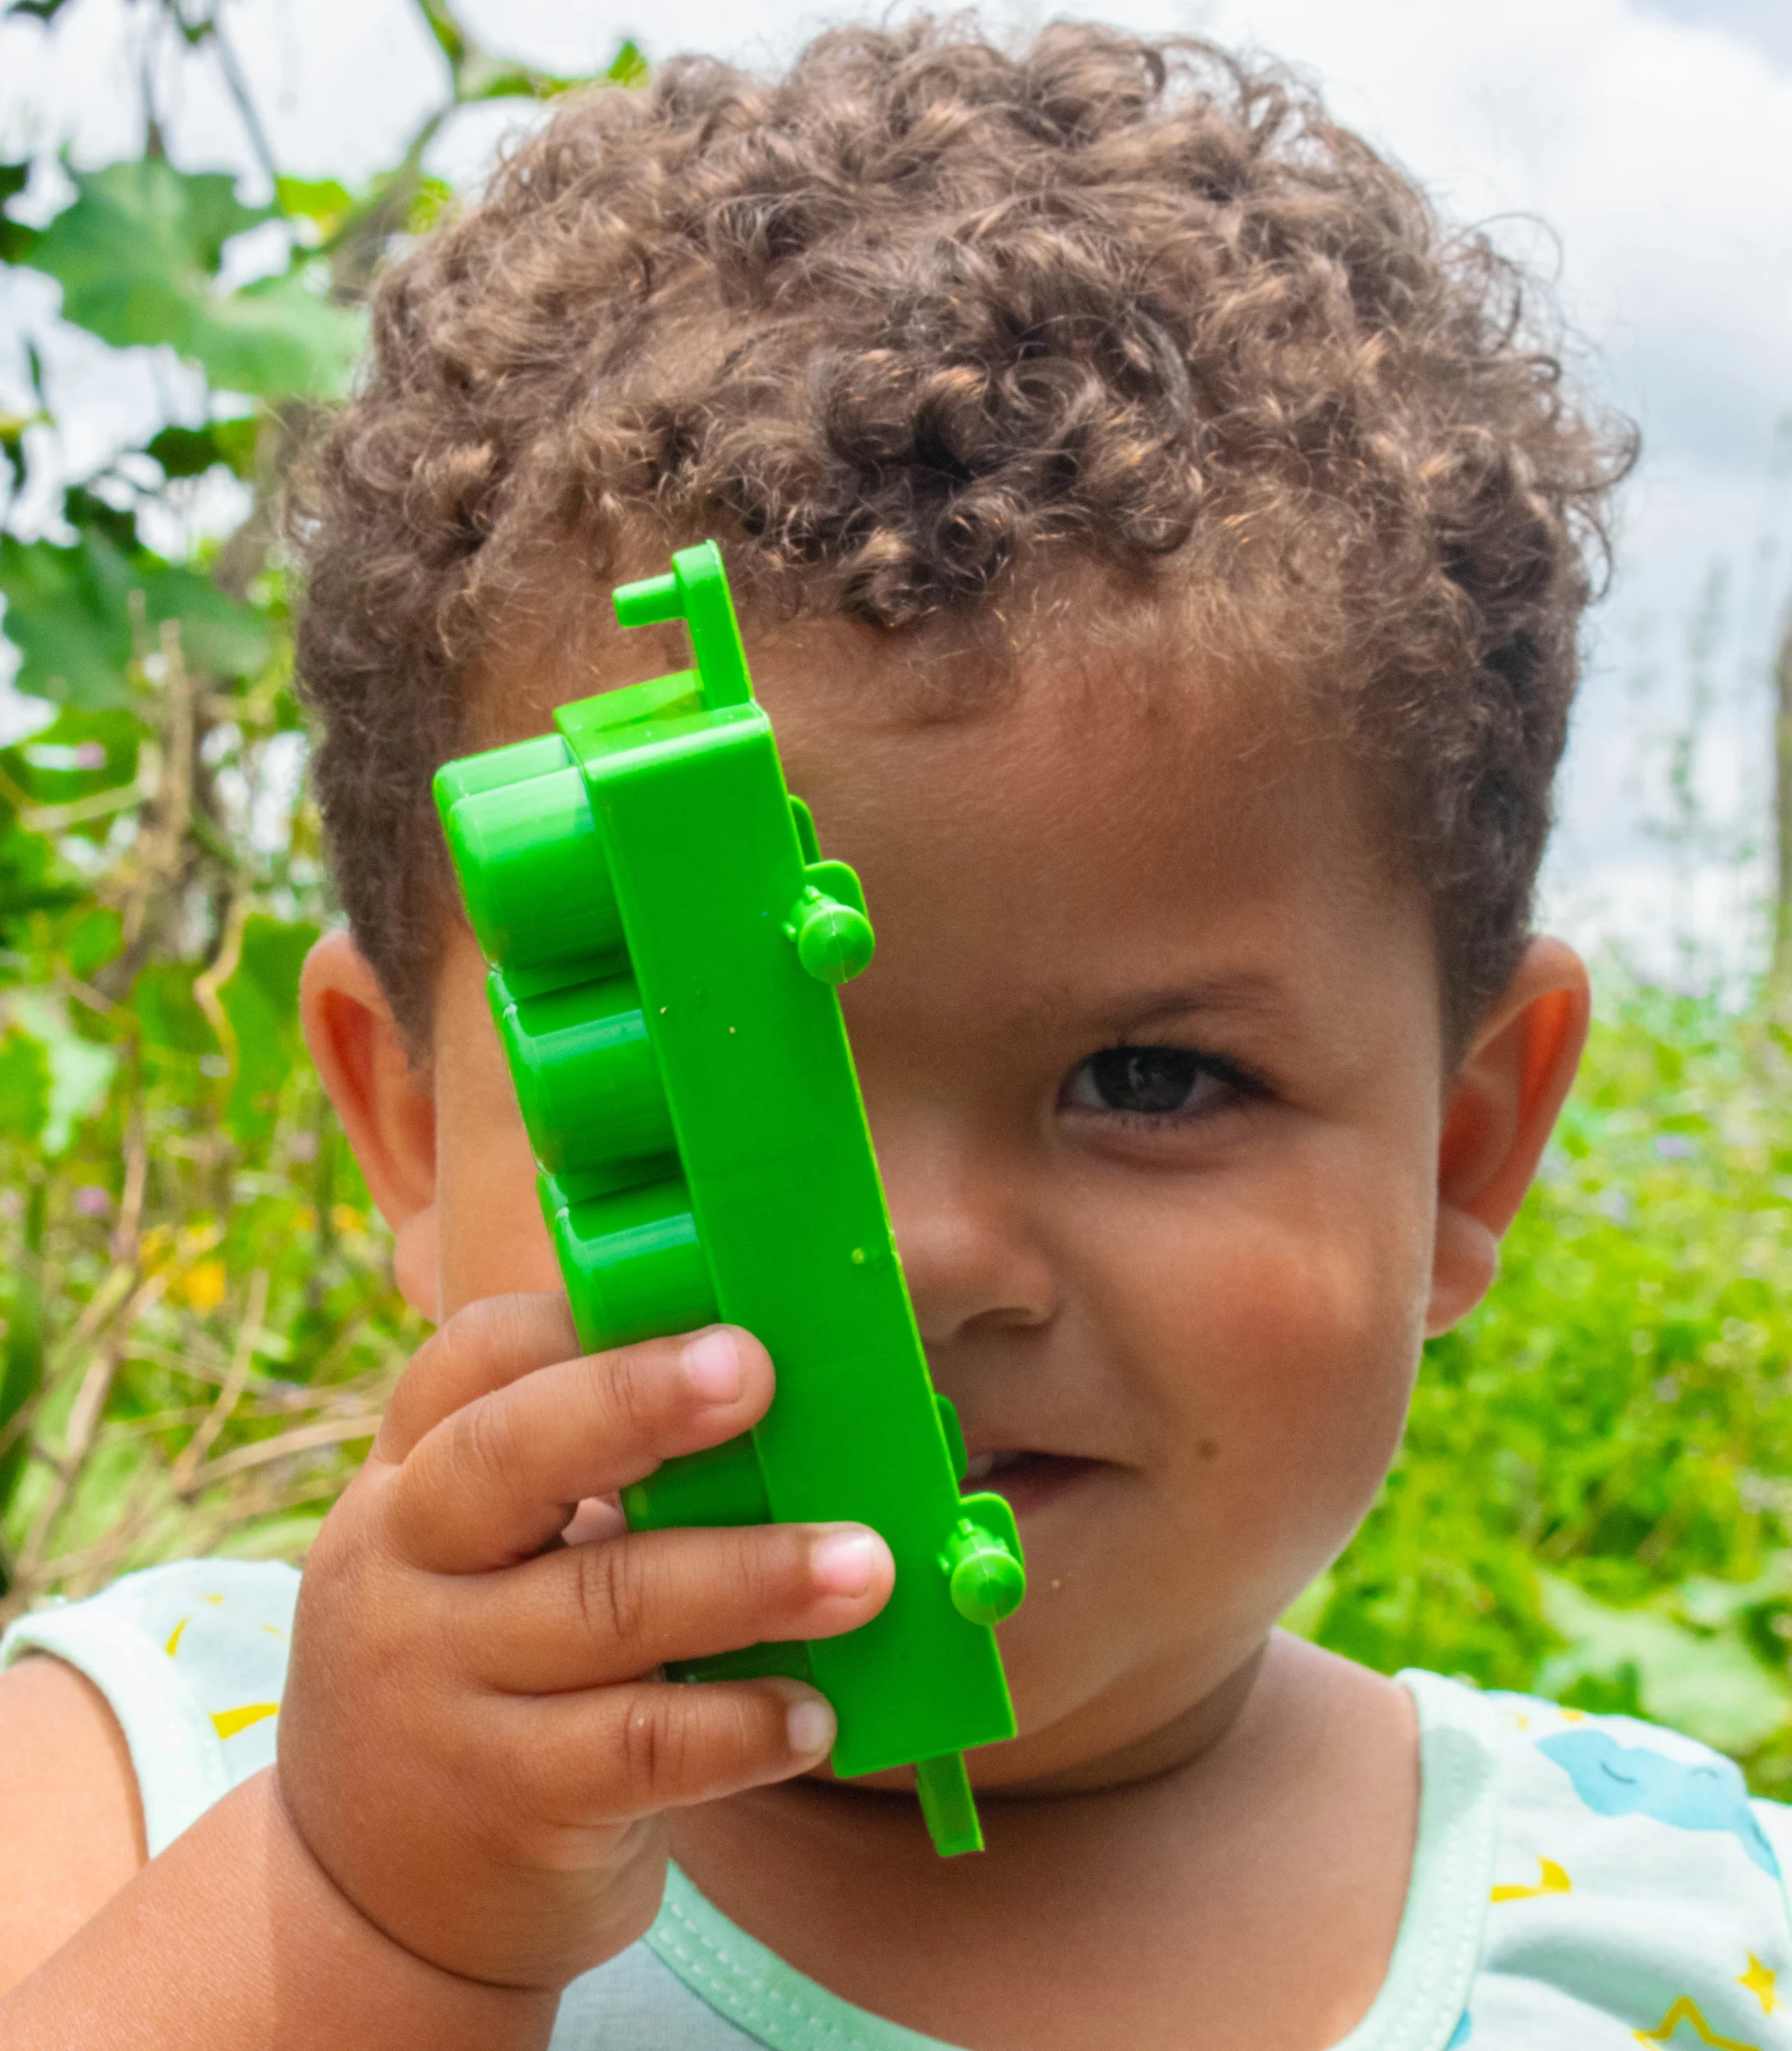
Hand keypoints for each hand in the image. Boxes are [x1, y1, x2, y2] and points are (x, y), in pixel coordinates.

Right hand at [276, 1296, 893, 1991]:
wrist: (377, 1902)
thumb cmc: (486, 1681)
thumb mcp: (487, 1565)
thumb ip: (591, 1488)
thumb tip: (789, 1412)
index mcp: (411, 1477)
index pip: (474, 1362)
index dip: (584, 1323)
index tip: (703, 1303)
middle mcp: (401, 1564)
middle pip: (512, 1455)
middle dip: (639, 1400)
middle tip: (757, 1369)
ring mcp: (437, 1685)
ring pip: (604, 1604)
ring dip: (753, 1575)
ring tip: (865, 1567)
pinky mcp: (500, 1798)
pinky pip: (638, 1747)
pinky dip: (742, 1723)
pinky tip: (817, 1713)